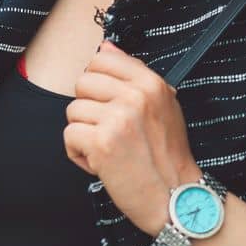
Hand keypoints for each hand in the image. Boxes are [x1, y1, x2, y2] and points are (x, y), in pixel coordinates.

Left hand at [63, 39, 201, 235]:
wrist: (175, 198)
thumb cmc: (167, 155)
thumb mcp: (163, 105)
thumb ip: (134, 74)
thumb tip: (105, 46)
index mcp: (150, 83)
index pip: (101, 59)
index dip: (97, 82)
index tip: (109, 102)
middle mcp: (135, 96)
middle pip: (82, 83)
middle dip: (89, 109)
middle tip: (111, 131)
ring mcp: (118, 119)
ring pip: (73, 110)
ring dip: (84, 133)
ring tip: (109, 149)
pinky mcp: (102, 143)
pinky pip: (69, 135)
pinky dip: (79, 153)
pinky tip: (101, 163)